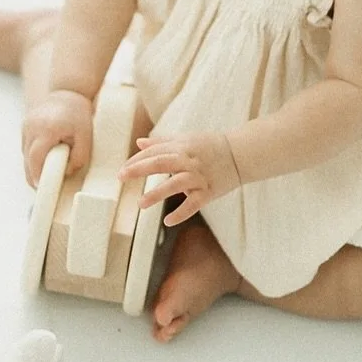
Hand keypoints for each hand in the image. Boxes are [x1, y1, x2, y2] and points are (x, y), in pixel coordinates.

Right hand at [23, 90, 93, 189]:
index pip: (36, 159)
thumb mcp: (86, 137)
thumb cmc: (79, 114)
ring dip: (34, 166)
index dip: (37, 176)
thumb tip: (66, 173)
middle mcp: (32, 127)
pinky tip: (44, 160)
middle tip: (44, 188)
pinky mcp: (24, 126)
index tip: (42, 189)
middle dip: (34, 176)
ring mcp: (26, 126)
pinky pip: (26, 147)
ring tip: (47, 173)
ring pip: (25, 155)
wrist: (69, 91)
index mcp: (47, 129)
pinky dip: (33, 156)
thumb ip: (79, 157)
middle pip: (27, 160)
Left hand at [116, 130, 241, 226]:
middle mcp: (189, 161)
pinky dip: (181, 213)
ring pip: (175, 185)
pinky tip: (167, 221)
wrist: (240, 153)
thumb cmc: (210, 146)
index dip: (137, 160)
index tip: (122, 170)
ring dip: (157, 194)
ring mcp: (199, 177)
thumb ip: (161, 142)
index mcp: (181, 147)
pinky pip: (193, 204)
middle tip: (121, 177)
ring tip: (140, 205)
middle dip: (139, 169)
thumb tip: (138, 142)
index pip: (154, 152)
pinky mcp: (209, 191)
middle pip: (160, 163)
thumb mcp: (185, 139)